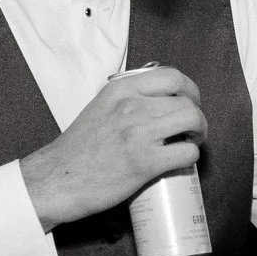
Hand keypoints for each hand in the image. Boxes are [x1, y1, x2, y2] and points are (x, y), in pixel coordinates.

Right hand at [18, 66, 204, 230]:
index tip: (190, 101)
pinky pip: (187, 153)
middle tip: (192, 129)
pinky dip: (191, 157)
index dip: (190, 90)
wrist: (57, 179)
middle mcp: (131, 106)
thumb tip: (159, 99)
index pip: (172, 76)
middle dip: (197, 116)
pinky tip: (181, 160)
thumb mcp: (100, 107)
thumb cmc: (78, 149)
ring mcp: (139, 133)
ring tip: (189, 142)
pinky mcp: (145, 162)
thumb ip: (127, 99)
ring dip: (199, 134)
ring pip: (192, 121)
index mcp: (120, 90)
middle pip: (187, 102)